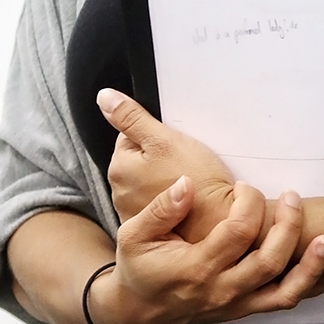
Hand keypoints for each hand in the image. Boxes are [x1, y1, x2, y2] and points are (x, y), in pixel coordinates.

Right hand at [88, 174, 323, 323]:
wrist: (139, 310)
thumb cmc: (138, 267)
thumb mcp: (134, 234)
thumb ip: (161, 208)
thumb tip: (187, 183)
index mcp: (195, 268)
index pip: (237, 232)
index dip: (248, 203)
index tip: (243, 187)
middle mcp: (221, 290)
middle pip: (270, 259)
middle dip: (288, 224)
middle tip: (291, 196)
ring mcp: (236, 303)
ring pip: (285, 288)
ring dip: (309, 263)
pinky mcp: (244, 310)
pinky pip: (283, 301)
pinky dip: (306, 283)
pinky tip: (317, 261)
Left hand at [98, 89, 239, 240]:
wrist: (219, 221)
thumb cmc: (197, 180)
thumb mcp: (163, 139)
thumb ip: (130, 117)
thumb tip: (104, 97)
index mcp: (120, 167)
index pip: (130, 137)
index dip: (154, 136)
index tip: (173, 144)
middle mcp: (120, 192)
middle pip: (138, 160)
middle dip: (158, 157)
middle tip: (183, 161)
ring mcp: (135, 211)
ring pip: (148, 181)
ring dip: (163, 178)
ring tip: (187, 179)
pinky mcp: (153, 225)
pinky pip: (157, 202)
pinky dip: (169, 198)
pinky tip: (187, 198)